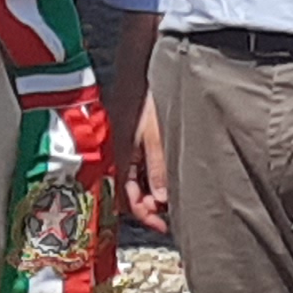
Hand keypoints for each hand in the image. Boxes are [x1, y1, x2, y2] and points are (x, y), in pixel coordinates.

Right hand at [123, 85, 171, 235]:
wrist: (142, 68)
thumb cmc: (146, 97)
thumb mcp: (155, 136)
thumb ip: (157, 168)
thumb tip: (160, 198)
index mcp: (119, 157)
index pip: (128, 198)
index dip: (146, 215)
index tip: (164, 225)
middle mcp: (120, 156)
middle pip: (131, 193)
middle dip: (149, 206)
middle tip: (171, 212)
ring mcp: (127, 147)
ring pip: (137, 181)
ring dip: (152, 192)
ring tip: (173, 196)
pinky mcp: (134, 139)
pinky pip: (140, 167)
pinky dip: (152, 177)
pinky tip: (168, 177)